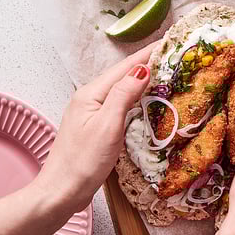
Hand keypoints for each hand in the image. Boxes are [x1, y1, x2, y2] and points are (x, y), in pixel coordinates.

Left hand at [34, 44, 156, 212]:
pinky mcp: (96, 126)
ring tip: (166, 72)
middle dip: (147, 63)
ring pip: (122, 89)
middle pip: (123, 74)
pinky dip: (136, 97)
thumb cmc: (82, 163)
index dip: (147, 54)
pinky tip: (147, 99)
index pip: (125, 67)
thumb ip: (123, 96)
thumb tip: (142, 70)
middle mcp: (90, 98)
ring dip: (143, 79)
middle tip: (173, 55)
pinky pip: (120, 103)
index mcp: (91, 94)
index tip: (169, 41)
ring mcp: (92, 113)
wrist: (60, 194)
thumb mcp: (107, 127)